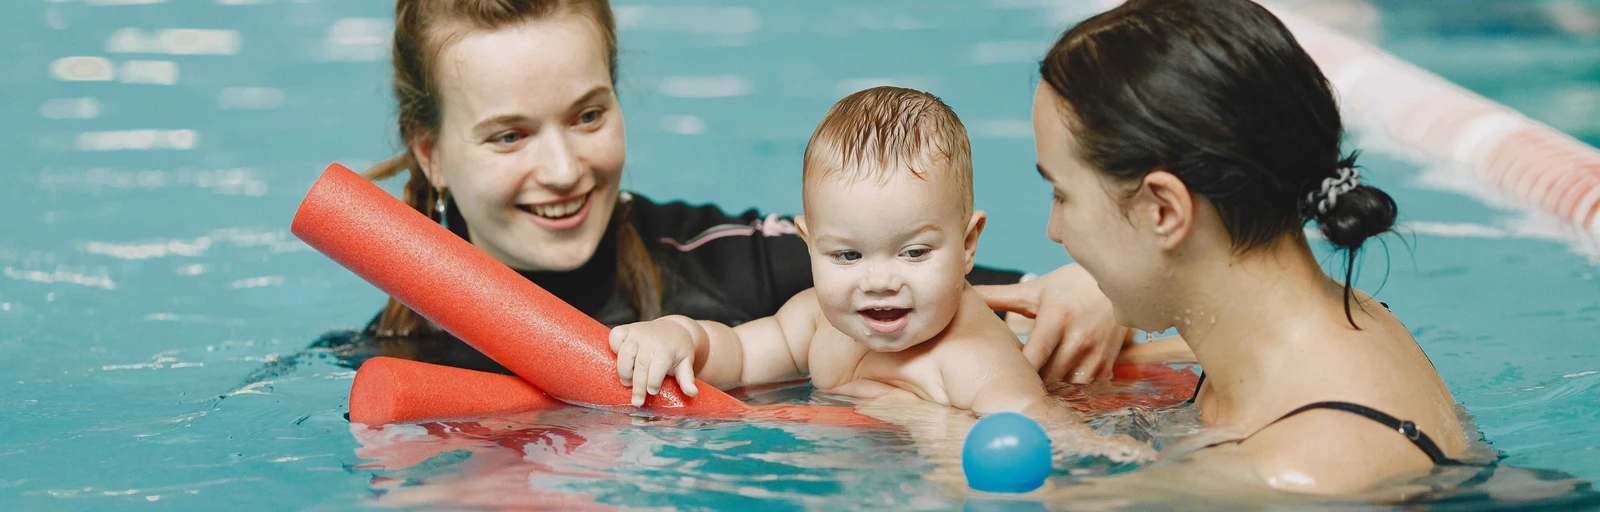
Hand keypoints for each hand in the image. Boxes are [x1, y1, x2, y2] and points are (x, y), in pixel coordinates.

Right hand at [609, 316, 701, 405]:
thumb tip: (692, 393)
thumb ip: (687, 379)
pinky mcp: (626, 329)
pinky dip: (614, 347)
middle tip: (637, 402)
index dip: (653, 380)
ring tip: (627, 383)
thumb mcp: (686, 363)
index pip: (658, 365)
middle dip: (638, 385)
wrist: (674, 329)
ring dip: (624, 370)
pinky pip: (615, 336)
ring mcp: (637, 333)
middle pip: (641, 364)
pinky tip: (618, 359)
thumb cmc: (678, 350)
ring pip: (625, 352)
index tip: (652, 392)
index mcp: (666, 348)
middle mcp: (650, 339)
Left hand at [976, 263, 1131, 383]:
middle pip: (1047, 377)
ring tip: (1036, 384)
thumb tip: (968, 291)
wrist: (1117, 282)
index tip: (1003, 374)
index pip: (1032, 359)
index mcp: (1055, 319)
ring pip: (1066, 386)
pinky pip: (1085, 387)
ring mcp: (1095, 353)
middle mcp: (1077, 339)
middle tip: (1014, 383)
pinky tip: (1060, 381)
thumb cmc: (1070, 285)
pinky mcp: (1108, 364)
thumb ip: (1000, 296)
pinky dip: (1071, 388)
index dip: (1017, 372)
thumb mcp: (1035, 289)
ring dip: (1051, 388)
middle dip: (1031, 382)